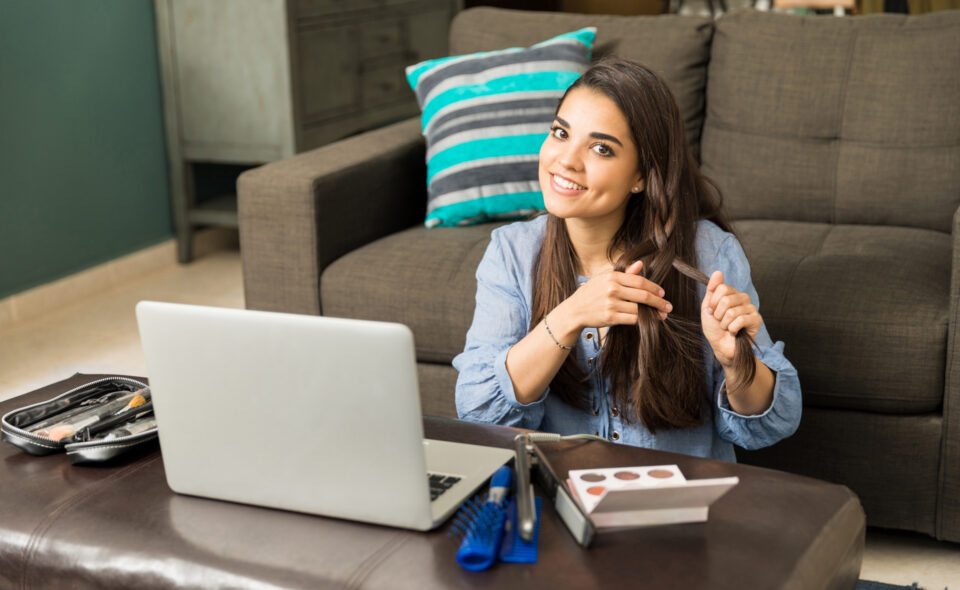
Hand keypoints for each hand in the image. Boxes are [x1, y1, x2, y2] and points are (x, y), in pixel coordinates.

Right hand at [556, 260, 671, 331]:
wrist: (574, 310)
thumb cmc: (591, 294)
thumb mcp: (604, 279)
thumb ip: (624, 273)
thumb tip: (640, 264)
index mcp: (612, 276)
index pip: (640, 280)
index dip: (654, 287)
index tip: (662, 292)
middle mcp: (612, 289)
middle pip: (643, 295)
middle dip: (659, 301)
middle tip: (668, 306)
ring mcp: (611, 303)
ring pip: (639, 308)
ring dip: (652, 313)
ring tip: (661, 315)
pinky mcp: (610, 317)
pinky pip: (632, 319)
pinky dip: (641, 320)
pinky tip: (647, 320)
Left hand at [701, 271, 761, 366]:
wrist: (721, 347)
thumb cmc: (714, 328)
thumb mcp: (707, 307)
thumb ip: (712, 290)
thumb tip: (718, 272)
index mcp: (731, 293)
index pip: (721, 288)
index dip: (713, 302)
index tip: (713, 311)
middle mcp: (742, 298)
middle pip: (726, 300)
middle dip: (718, 315)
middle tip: (720, 322)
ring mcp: (751, 308)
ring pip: (732, 312)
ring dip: (724, 324)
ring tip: (727, 327)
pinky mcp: (756, 319)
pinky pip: (741, 320)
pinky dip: (733, 328)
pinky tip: (734, 332)